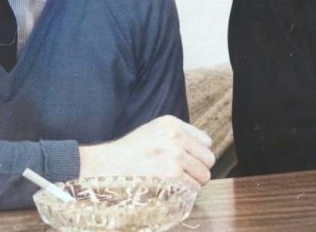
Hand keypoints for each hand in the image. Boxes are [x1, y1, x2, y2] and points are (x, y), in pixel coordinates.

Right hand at [79, 115, 215, 188]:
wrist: (106, 166)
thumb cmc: (128, 152)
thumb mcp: (152, 132)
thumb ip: (176, 136)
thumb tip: (202, 151)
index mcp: (172, 123)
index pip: (206, 141)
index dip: (198, 155)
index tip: (187, 162)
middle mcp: (175, 135)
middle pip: (208, 159)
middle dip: (198, 170)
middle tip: (182, 176)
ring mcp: (174, 154)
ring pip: (204, 175)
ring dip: (192, 183)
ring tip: (174, 183)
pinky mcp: (172, 173)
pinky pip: (193, 188)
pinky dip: (185, 193)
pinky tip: (170, 189)